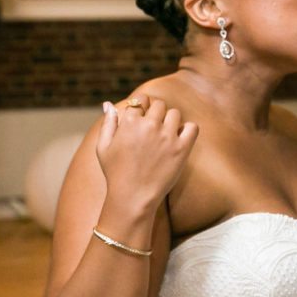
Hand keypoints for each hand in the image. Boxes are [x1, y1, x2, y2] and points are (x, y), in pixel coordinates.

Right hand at [96, 96, 198, 210]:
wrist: (133, 197)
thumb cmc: (115, 173)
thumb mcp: (104, 148)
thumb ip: (108, 123)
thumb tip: (108, 104)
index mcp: (130, 122)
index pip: (142, 100)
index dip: (143, 107)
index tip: (144, 118)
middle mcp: (149, 126)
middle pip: (160, 105)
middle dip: (157, 114)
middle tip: (155, 129)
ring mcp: (167, 137)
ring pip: (175, 114)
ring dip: (171, 122)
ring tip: (166, 136)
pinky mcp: (181, 149)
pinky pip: (192, 127)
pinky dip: (188, 130)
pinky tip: (180, 140)